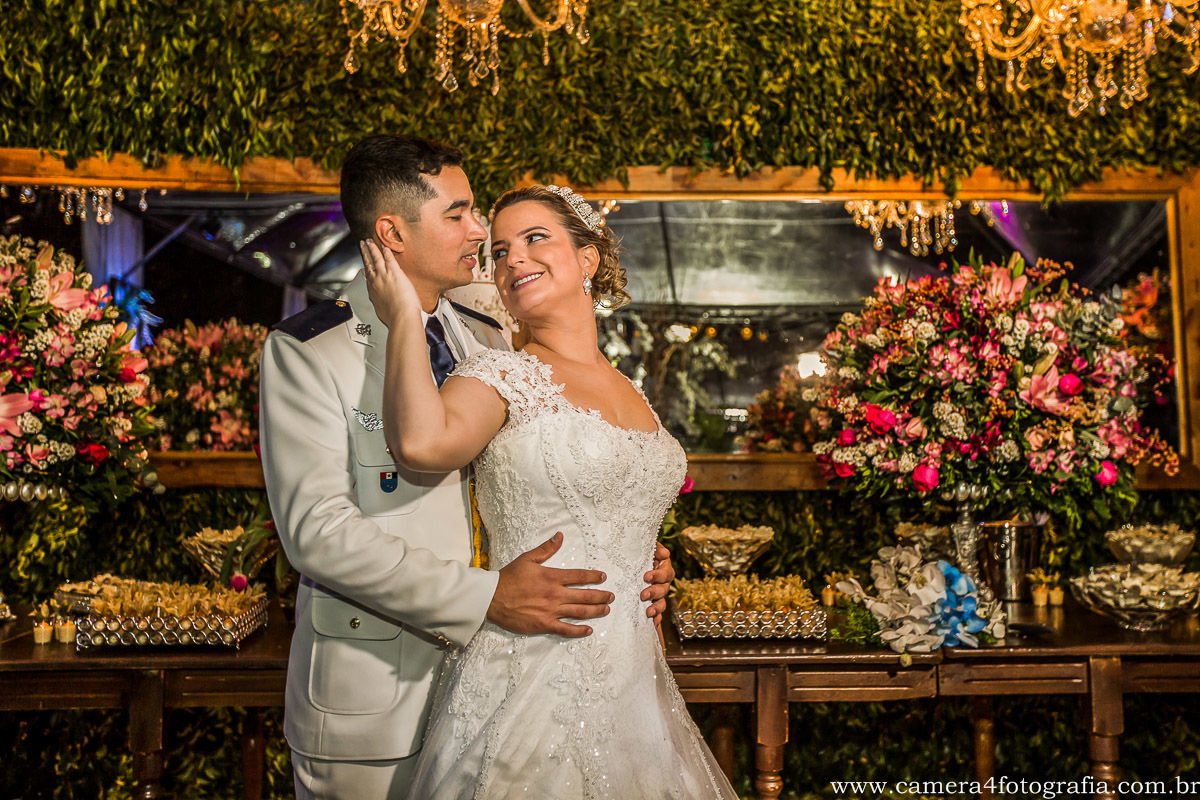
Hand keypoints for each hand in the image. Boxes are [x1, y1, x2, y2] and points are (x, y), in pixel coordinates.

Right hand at [361, 239, 420, 327]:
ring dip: (372, 249)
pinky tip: (385, 247)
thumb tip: (385, 305)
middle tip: (362, 245)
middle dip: (365, 253)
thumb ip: (382, 304)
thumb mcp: (382, 311)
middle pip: (369, 264)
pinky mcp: (395, 273)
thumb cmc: (394, 318)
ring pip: (376, 258)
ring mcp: (384, 276)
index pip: (368, 275)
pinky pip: (389, 259)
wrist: (401, 317)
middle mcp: (376, 281)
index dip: (366, 266)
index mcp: (373, 291)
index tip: (364, 263)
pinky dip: (386, 252)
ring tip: (369, 242)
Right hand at [487, 532, 611, 637]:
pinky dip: (579, 631)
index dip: (594, 577)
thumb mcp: (528, 558)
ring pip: (579, 612)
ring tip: (606, 610)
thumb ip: (546, 548)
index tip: (603, 577)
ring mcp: (551, 611)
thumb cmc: (509, 578)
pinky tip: (589, 630)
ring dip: (595, 611)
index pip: (579, 576)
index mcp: (552, 577)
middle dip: (601, 596)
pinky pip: (566, 629)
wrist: (492, 598)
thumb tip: (560, 536)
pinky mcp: (544, 624)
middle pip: (584, 596)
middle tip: (611, 596)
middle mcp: (555, 594)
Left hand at [642, 542, 674, 628]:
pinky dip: (656, 618)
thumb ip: (656, 548)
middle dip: (654, 592)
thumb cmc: (641, 554)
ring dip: (656, 608)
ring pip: (661, 603)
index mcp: (664, 569)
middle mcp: (663, 583)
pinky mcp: (652, 603)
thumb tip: (664, 553)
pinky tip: (653, 623)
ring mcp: (658, 595)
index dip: (658, 575)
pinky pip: (657, 613)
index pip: (665, 573)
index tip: (646, 576)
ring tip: (649, 612)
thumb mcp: (648, 548)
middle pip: (663, 590)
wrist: (633, 562)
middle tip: (643, 594)